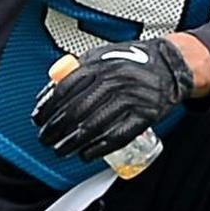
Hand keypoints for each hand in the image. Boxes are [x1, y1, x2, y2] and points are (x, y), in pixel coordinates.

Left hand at [32, 38, 192, 161]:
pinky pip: (117, 136)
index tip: (38, 119)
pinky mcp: (145, 116)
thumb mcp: (102, 55)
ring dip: (72, 143)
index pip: (64, 89)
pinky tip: (85, 155)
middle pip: (75, 111)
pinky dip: (98, 149)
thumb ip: (76, 70)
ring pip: (94, 126)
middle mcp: (114, 81)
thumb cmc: (133, 60)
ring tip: (60, 150)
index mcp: (100, 64)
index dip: (47, 108)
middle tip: (45, 138)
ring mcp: (130, 99)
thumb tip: (48, 92)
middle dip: (55, 129)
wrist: (171, 65)